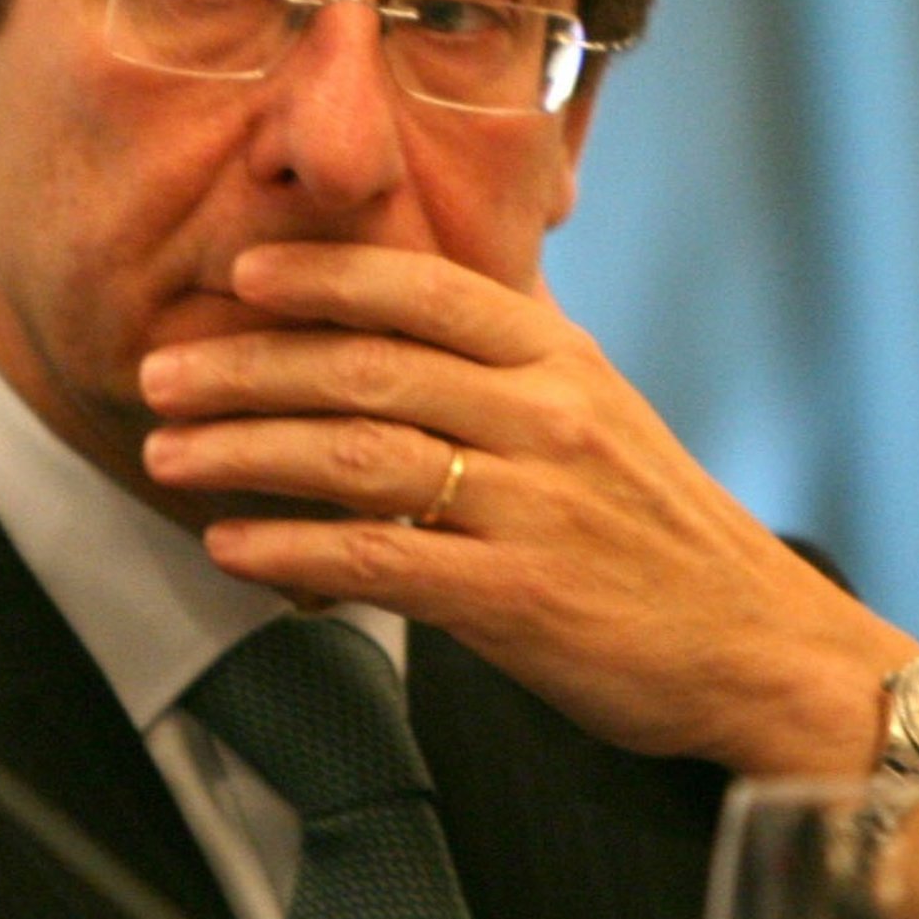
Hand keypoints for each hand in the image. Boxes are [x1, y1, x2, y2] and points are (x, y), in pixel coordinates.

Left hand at [139, 241, 918, 766]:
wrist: (758, 643)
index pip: (425, 289)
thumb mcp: (600, 407)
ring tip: (164, 455)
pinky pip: (381, 560)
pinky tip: (229, 546)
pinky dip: (293, 550)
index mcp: (560, 358)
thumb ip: (509, 355)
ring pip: (361, 454)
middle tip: (161, 373)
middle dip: (248, 366)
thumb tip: (406, 302)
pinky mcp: (519, 598)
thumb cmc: (659, 525)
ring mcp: (533, 505)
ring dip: (245, 451)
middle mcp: (545, 415)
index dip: (323, 276)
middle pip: (369, 367)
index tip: (240, 276)